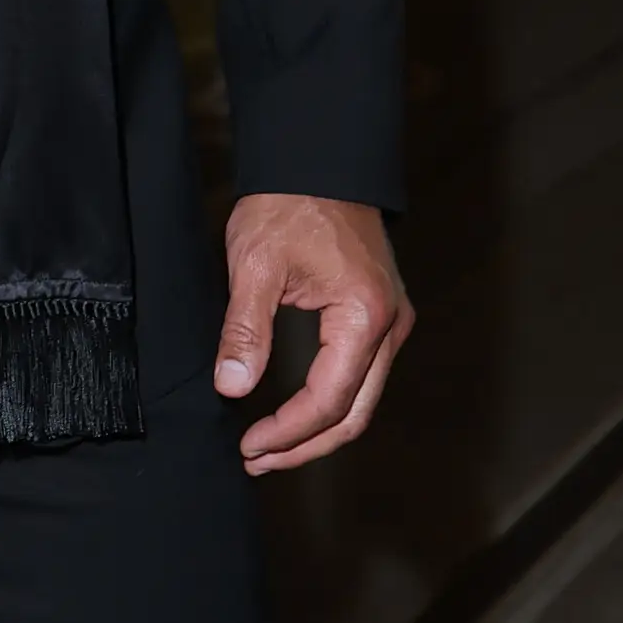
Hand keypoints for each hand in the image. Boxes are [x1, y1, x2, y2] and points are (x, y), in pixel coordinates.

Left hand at [215, 193, 411, 475]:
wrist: (317, 162)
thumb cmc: (287, 205)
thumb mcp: (255, 265)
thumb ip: (245, 329)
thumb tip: (232, 386)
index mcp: (364, 316)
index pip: (328, 401)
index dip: (288, 433)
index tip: (248, 446)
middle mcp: (390, 326)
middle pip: (354, 414)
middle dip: (304, 446)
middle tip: (256, 460)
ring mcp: (390, 322)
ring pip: (361, 400)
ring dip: (316, 430)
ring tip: (268, 448)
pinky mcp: (379, 315)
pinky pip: (360, 377)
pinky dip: (328, 403)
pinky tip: (292, 414)